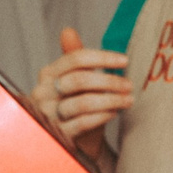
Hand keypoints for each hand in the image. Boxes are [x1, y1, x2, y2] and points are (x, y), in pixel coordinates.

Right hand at [30, 26, 130, 159]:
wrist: (71, 142)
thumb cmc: (75, 107)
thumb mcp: (75, 83)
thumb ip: (74, 60)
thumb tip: (67, 30)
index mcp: (48, 74)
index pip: (75, 59)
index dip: (102, 58)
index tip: (125, 60)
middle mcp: (43, 93)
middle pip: (79, 80)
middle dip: (109, 81)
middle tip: (130, 85)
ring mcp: (48, 114)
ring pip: (83, 102)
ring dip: (111, 100)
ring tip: (128, 100)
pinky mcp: (57, 134)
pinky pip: (82, 123)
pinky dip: (102, 116)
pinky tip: (115, 113)